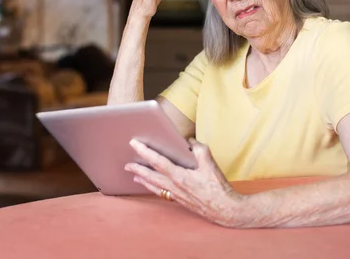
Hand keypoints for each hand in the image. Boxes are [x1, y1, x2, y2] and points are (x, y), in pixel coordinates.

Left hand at [124, 138, 245, 227]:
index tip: (134, 144)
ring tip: (133, 174)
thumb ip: (198, 149)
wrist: (224, 209)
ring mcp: (176, 195)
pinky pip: (161, 193)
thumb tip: (189, 141)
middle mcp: (174, 186)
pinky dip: (152, 187)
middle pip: (150, 176)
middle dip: (137, 168)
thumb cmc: (217, 187)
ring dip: (142, 179)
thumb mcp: (210, 163)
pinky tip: (150, 185)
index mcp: (179, 176)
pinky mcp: (180, 200)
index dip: (144, 151)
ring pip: (154, 186)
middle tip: (126, 164)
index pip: (157, 161)